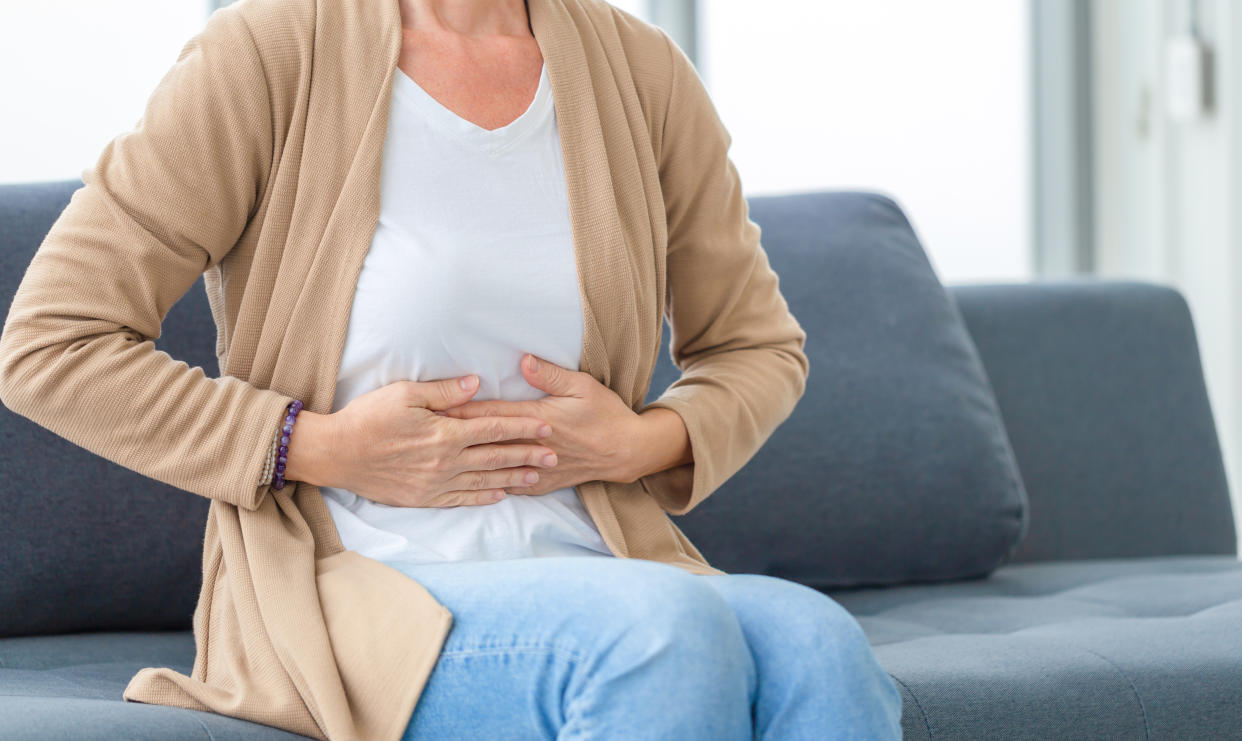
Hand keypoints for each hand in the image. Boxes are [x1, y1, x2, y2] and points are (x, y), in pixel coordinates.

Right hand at [327, 374, 559, 506]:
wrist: (336, 453)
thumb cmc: (368, 418)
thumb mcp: (404, 394)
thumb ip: (444, 391)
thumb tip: (477, 384)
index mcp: (445, 433)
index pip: (494, 428)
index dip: (523, 427)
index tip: (546, 426)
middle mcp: (446, 462)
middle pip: (496, 456)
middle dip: (528, 454)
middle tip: (555, 455)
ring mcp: (436, 483)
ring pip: (485, 480)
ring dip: (513, 478)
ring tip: (537, 477)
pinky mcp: (424, 498)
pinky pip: (462, 498)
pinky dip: (484, 496)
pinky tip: (501, 494)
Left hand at [435, 353, 640, 494]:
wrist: (626, 450)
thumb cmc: (604, 413)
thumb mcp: (582, 385)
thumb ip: (550, 375)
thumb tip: (523, 360)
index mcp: (539, 418)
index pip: (492, 414)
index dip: (463, 411)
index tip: (436, 408)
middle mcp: (533, 445)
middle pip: (486, 441)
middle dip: (455, 437)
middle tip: (425, 435)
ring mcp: (537, 466)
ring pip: (495, 466)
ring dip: (467, 461)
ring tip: (439, 460)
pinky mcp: (544, 481)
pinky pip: (511, 485)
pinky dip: (490, 485)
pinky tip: (471, 487)